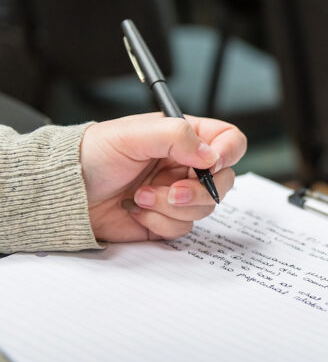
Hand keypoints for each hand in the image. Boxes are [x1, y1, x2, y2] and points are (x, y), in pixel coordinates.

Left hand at [80, 113, 246, 241]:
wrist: (65, 192)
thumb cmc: (93, 154)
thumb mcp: (134, 134)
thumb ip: (177, 137)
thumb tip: (212, 155)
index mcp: (185, 138)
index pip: (228, 140)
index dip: (229, 152)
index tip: (212, 164)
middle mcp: (186, 165)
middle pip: (224, 180)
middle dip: (199, 190)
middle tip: (174, 190)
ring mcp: (178, 194)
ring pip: (205, 208)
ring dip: (171, 206)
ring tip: (140, 196)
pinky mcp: (165, 219)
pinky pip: (182, 228)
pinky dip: (159, 221)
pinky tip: (136, 209)